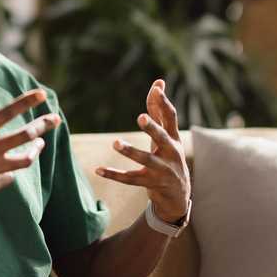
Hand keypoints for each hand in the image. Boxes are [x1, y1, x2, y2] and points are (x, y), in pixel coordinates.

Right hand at [0, 76, 60, 227]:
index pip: (8, 113)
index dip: (26, 102)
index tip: (42, 94)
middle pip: (26, 135)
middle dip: (43, 125)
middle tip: (55, 119)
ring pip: (25, 159)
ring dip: (34, 150)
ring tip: (40, 145)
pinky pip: (9, 177)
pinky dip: (12, 171)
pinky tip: (12, 169)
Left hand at [95, 79, 191, 223]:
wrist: (178, 195)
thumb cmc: (169, 156)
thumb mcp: (167, 135)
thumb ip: (159, 110)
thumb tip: (158, 82)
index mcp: (174, 138)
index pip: (171, 117)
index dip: (164, 102)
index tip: (156, 88)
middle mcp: (171, 153)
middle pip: (162, 138)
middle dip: (152, 128)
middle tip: (141, 117)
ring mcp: (162, 170)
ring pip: (145, 160)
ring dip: (130, 151)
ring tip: (115, 143)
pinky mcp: (151, 184)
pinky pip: (130, 179)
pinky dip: (114, 175)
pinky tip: (98, 170)